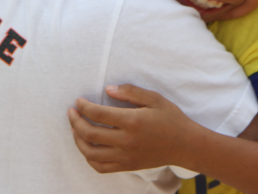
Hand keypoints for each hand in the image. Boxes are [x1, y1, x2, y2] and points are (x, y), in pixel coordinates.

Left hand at [68, 84, 201, 172]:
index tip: (78, 101)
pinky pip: (100, 167)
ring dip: (78, 140)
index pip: (97, 113)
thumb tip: (108, 89)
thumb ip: (130, 92)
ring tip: (76, 129)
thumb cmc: (171, 119)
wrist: (185, 145)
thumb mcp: (154, 98)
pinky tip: (88, 147)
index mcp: (132, 121)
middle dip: (74, 121)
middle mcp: (125, 141)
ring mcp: (125, 156)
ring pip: (90, 153)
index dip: (83, 106)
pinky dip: (89, 158)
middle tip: (71, 113)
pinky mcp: (127, 166)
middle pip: (88, 133)